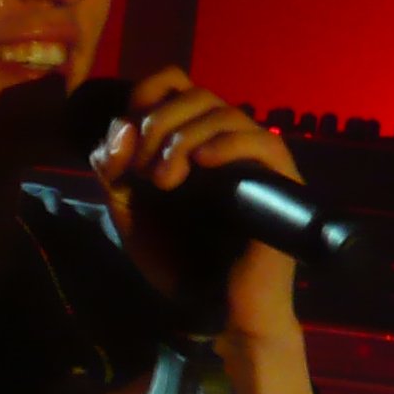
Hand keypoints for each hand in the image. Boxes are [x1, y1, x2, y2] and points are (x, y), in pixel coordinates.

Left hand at [90, 66, 307, 343]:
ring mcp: (253, 159)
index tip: (123, 142)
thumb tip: (122, 125)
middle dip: (156, 123)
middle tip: (141, 171)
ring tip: (164, 182)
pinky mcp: (279, 181)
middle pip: (194, 92)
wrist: (213, 311)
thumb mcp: (128, 211)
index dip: (144, 95)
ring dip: (182, 138)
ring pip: (223, 111)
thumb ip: (114, 169)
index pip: (174, 82)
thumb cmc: (177, 262)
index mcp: (188, 140)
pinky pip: (261, 139)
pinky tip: (201, 164)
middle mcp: (222, 141)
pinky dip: (225, 142)